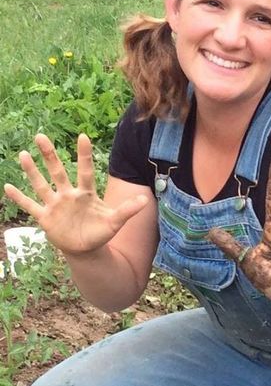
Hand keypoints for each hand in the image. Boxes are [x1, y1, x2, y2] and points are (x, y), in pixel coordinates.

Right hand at [3, 134, 148, 255]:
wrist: (87, 250)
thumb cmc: (101, 233)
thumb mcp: (114, 222)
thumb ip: (127, 211)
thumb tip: (143, 201)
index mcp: (85, 194)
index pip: (84, 170)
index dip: (84, 155)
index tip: (83, 136)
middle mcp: (68, 195)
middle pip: (57, 172)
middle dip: (49, 155)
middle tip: (40, 136)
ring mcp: (55, 205)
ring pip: (41, 185)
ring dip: (32, 171)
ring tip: (23, 155)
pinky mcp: (46, 218)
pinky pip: (30, 206)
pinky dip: (20, 198)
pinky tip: (7, 187)